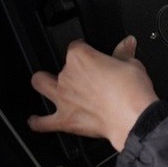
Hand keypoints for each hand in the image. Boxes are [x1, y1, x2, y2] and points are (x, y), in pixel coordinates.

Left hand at [28, 36, 158, 151]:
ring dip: (42, 83)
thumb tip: (128, 44)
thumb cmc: (132, 92)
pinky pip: (44, 122)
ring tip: (44, 83)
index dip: (84, 49)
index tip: (92, 54)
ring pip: (41, 84)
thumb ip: (124, 53)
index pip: (76, 46)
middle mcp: (68, 75)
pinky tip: (34, 121)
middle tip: (80, 74)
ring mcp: (63, 98)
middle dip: (68, 69)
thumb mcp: (132, 64)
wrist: (133, 117)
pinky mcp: (65, 119)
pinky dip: (37, 122)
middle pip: (61, 66)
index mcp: (82, 57)